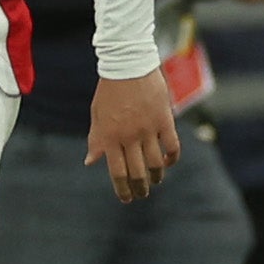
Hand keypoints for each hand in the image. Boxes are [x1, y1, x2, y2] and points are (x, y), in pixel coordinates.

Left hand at [85, 71, 179, 202]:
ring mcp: (148, 129)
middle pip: (137, 173)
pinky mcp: (164, 120)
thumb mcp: (97, 115)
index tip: (126, 199)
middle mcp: (129, 137)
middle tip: (142, 194)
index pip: (117, 172)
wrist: (128, 64)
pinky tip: (167, 162)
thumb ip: (96, 139)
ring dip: (156, 177)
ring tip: (155, 180)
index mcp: (110, 137)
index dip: (122, 189)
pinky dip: (171, 158)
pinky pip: (172, 146)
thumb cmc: (109, 91)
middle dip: (140, 188)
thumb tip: (90, 161)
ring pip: (155, 164)